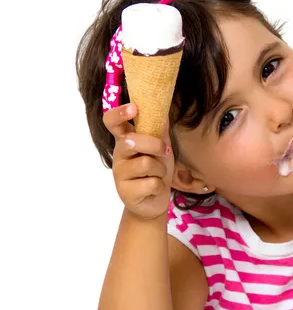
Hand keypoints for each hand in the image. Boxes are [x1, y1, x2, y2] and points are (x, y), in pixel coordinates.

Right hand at [103, 103, 173, 219]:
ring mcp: (120, 174)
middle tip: (164, 151)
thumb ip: (160, 130)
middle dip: (155, 145)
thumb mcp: (162, 148)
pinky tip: (154, 188)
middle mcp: (119, 155)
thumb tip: (163, 108)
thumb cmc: (156, 170)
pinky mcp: (126, 192)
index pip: (112, 122)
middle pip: (131, 141)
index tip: (134, 108)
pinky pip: (151, 183)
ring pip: (145, 163)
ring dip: (160, 169)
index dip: (119, 113)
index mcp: (125, 140)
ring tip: (157, 175)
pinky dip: (159, 186)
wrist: (154, 201)